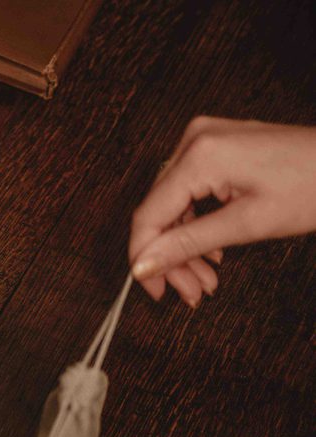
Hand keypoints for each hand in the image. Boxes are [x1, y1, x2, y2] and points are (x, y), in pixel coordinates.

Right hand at [130, 118, 315, 306]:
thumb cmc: (314, 187)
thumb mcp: (247, 224)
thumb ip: (187, 245)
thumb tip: (143, 265)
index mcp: (199, 155)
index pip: (149, 214)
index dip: (144, 257)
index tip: (153, 289)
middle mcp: (194, 140)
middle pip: (160, 211)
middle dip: (172, 256)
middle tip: (190, 292)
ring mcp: (204, 140)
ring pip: (173, 205)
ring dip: (185, 246)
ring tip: (206, 280)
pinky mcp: (216, 147)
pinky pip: (189, 191)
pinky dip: (197, 224)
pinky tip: (212, 251)